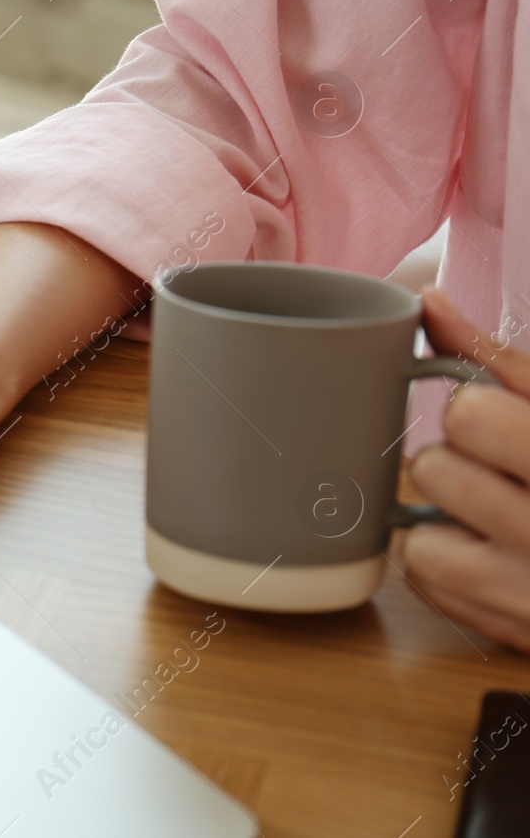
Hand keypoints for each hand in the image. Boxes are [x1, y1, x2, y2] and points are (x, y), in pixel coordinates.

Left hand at [405, 288, 529, 649]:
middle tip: (512, 474)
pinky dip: (450, 564)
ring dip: (451, 517)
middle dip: (463, 462)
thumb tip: (430, 303)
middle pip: (434, 468)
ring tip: (506, 514)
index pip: (468, 414)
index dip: (479, 412)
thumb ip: (500, 363)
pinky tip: (497, 553)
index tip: (505, 424)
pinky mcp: (516, 633)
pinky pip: (427, 581)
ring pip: (420, 532)